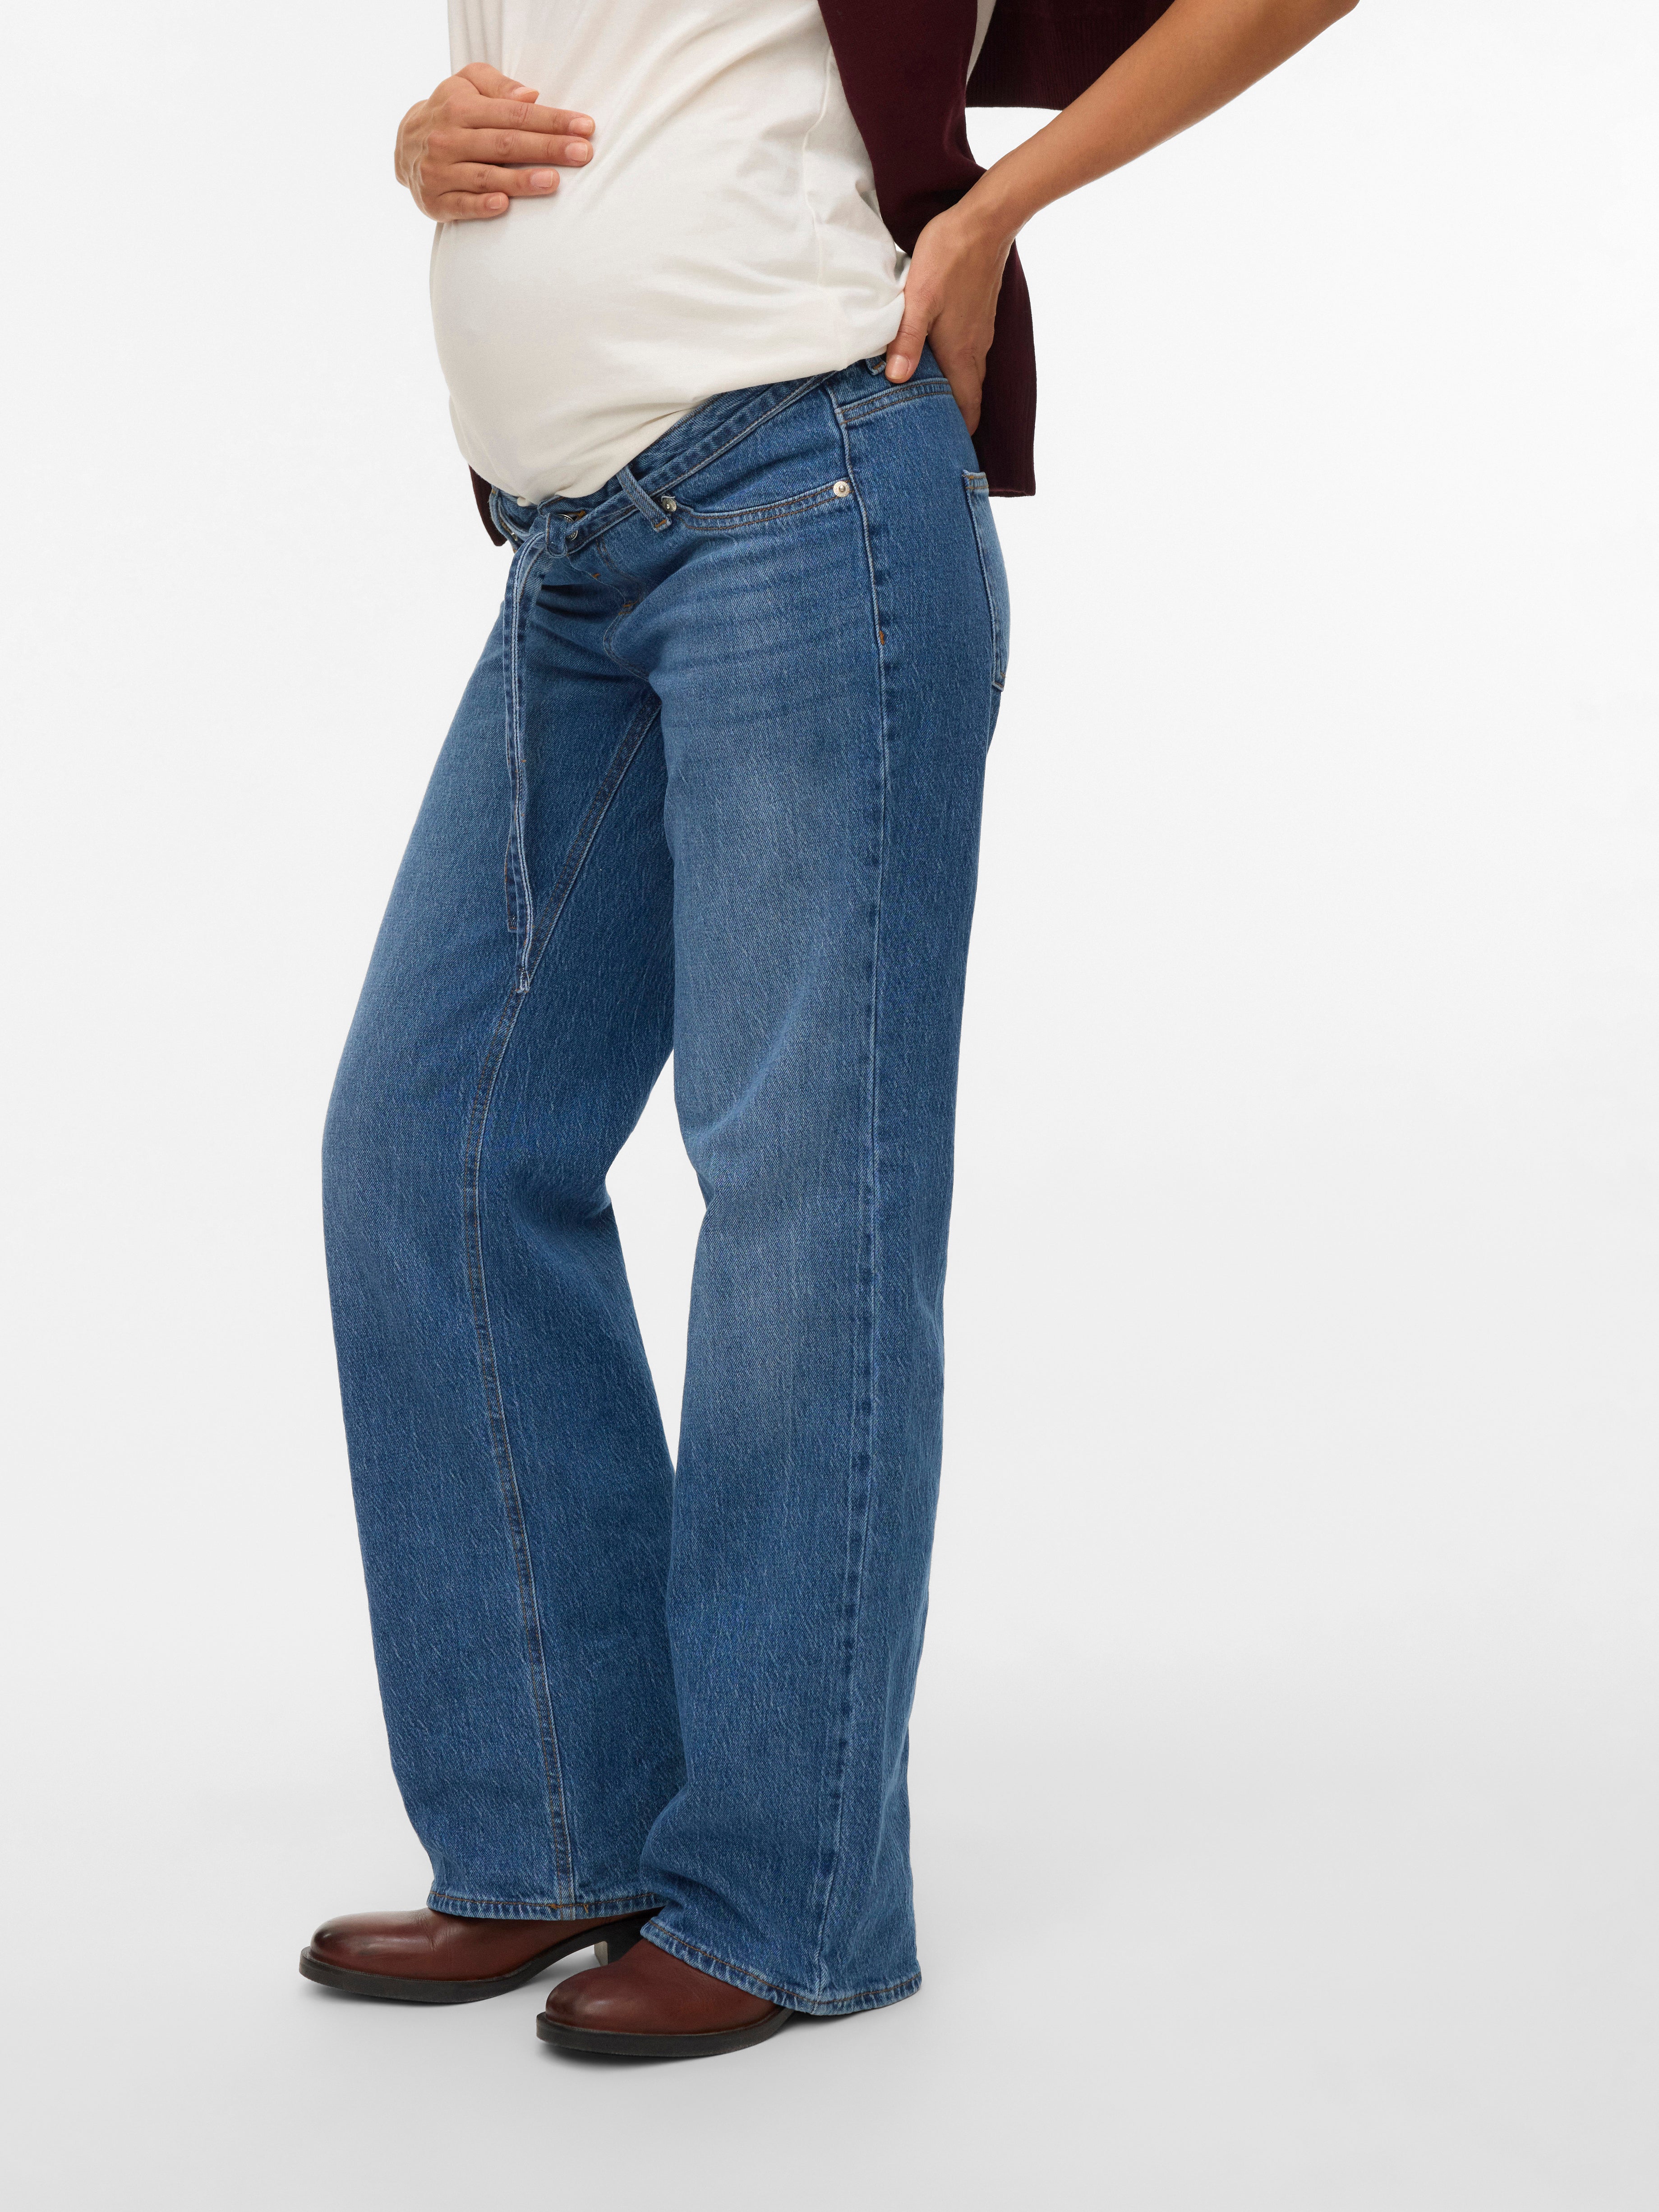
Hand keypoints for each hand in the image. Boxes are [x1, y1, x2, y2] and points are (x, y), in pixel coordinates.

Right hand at [395, 63, 593, 222]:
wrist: (402, 146)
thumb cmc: (449, 112)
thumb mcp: (466, 84)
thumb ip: (498, 85)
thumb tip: (530, 95)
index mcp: (461, 107)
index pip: (515, 114)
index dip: (551, 120)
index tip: (584, 127)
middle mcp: (449, 137)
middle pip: (506, 144)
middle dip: (547, 148)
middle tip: (582, 153)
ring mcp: (440, 170)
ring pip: (486, 176)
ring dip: (520, 180)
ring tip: (553, 181)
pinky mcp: (435, 200)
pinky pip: (461, 205)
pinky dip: (481, 205)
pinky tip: (503, 205)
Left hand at [884, 201, 1012, 434]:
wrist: (985, 221)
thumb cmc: (949, 256)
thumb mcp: (919, 298)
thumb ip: (906, 340)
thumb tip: (895, 379)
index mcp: (960, 353)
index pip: (965, 407)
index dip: (957, 432)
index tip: (944, 452)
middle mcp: (974, 349)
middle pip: (967, 396)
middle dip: (952, 417)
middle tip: (931, 434)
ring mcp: (979, 333)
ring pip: (968, 375)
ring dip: (953, 392)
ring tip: (930, 403)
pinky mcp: (978, 317)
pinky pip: (968, 355)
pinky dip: (955, 369)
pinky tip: (937, 362)